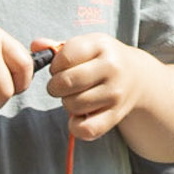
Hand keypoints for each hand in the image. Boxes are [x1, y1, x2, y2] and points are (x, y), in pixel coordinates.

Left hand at [39, 34, 154, 142]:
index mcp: (101, 45)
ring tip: (76, 96)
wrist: (138, 77)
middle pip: (65, 83)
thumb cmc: (102, 60)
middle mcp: (111, 67)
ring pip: (73, 105)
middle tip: (63, 86)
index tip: (60, 68)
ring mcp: (115, 93)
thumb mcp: (86, 46)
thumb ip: (58, 47)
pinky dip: (76, 126)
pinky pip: (86, 128)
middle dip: (56, 87)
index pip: (65, 57)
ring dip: (67, 103)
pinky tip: (80, 116)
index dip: (55, 66)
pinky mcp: (116, 115)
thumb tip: (35, 46)